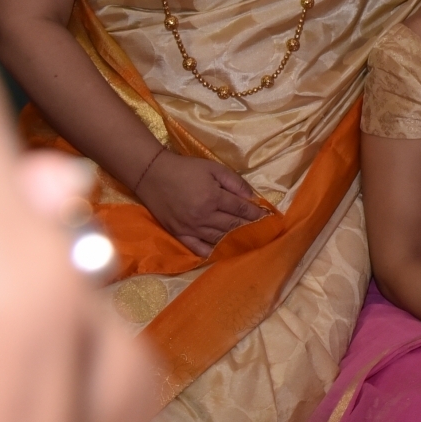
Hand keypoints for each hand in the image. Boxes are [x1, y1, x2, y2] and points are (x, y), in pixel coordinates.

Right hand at [132, 152, 267, 254]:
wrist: (151, 174)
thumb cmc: (186, 169)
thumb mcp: (213, 168)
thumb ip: (235, 182)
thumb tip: (252, 197)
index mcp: (213, 198)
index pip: (241, 209)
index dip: (256, 214)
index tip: (269, 217)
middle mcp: (203, 216)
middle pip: (233, 226)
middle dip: (250, 228)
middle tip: (264, 232)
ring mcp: (190, 228)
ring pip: (219, 239)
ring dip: (236, 241)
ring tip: (250, 242)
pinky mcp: (178, 234)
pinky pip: (197, 248)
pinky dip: (211, 252)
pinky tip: (222, 252)